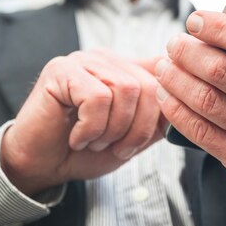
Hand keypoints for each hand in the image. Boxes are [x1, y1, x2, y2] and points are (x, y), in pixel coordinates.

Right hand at [0, 49, 164, 195]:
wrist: (40, 166)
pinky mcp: (62, 70)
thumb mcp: (131, 138)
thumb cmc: (84, 152)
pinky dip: (91, 128)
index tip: (162, 127)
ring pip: (126, 90)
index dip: (170, 98)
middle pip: (150, 85)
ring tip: (94, 142)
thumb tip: (185, 104)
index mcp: (126, 70)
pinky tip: (77, 137)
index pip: (164, 70)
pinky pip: (97, 97)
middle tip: (117, 149)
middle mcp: (108, 59)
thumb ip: (157, 119)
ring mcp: (84, 61)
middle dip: (139, 128)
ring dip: (113, 130)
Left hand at [155, 0, 225, 206]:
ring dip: (176, 78)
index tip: (197, 19)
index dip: (222, 29)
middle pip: (223, 74)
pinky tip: (166, 92)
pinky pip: (200, 132)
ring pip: (206, 101)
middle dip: (189, 52)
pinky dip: (176, 109)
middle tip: (175, 41)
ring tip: (165, 63)